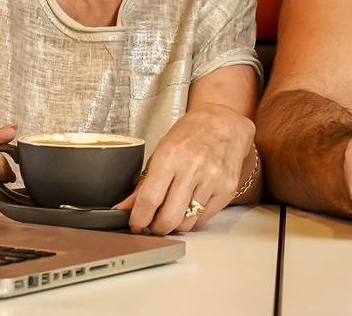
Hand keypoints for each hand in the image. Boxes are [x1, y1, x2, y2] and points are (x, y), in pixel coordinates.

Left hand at [116, 104, 253, 234]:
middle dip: (156, 228)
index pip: (149, 199)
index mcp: (170, 156)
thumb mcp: (161, 150)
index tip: (136, 224)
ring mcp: (212, 180)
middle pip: (168, 218)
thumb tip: (124, 207)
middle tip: (153, 224)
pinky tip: (189, 206)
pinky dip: (192, 219)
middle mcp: (192, 168)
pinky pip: (203, 220)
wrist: (224, 123)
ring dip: (175, 224)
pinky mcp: (227, 189)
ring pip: (186, 224)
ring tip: (172, 212)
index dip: (138, 219)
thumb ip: (143, 183)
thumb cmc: (190, 134)